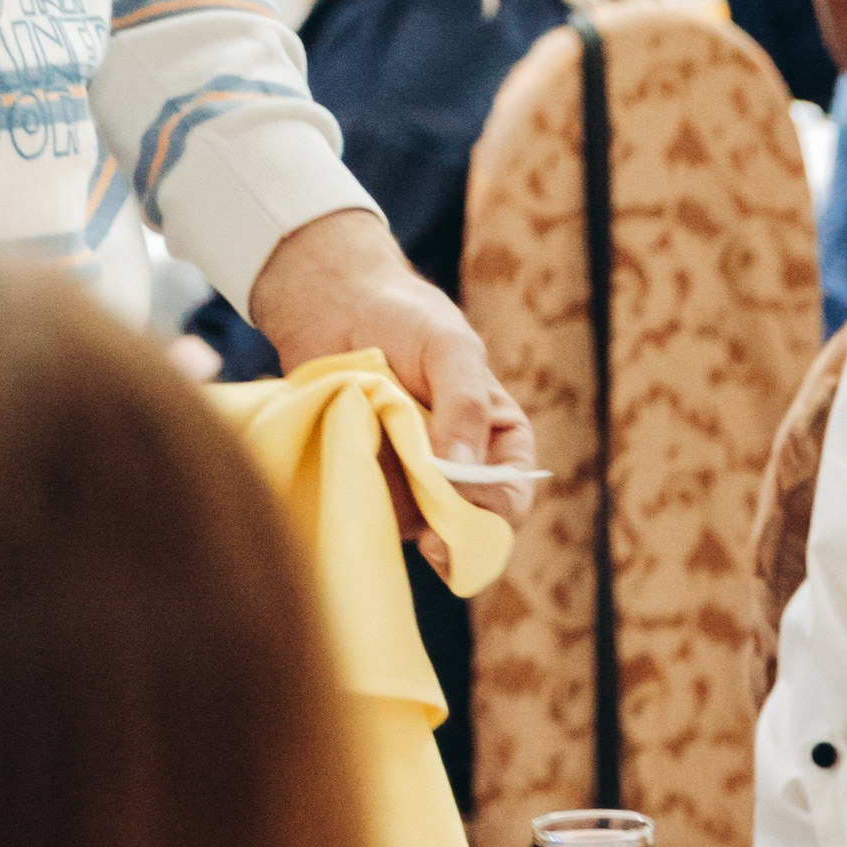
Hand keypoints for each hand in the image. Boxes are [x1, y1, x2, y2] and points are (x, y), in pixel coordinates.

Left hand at [244, 208, 535, 569]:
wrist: (335, 301)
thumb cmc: (406, 317)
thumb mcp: (450, 348)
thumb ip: (466, 405)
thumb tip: (462, 472)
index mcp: (498, 441)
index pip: (510, 497)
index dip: (494, 513)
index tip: (461, 508)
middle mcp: (459, 470)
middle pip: (466, 528)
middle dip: (452, 540)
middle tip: (432, 545)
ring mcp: (411, 479)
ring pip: (417, 527)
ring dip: (403, 523)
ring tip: (383, 499)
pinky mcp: (368, 478)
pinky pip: (372, 512)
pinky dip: (364, 508)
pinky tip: (350, 488)